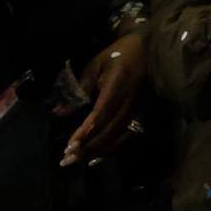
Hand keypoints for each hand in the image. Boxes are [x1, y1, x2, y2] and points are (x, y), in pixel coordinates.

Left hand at [60, 29, 148, 166]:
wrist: (151, 50)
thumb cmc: (119, 54)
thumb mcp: (95, 65)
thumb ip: (79, 88)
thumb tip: (59, 112)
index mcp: (117, 87)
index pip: (100, 115)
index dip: (85, 132)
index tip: (69, 146)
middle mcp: (129, 102)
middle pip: (108, 131)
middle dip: (88, 148)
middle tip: (67, 160)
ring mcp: (138, 110)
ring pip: (119, 137)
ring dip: (98, 151)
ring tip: (79, 160)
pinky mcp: (143, 113)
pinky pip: (128, 135)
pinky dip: (113, 147)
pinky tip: (99, 154)